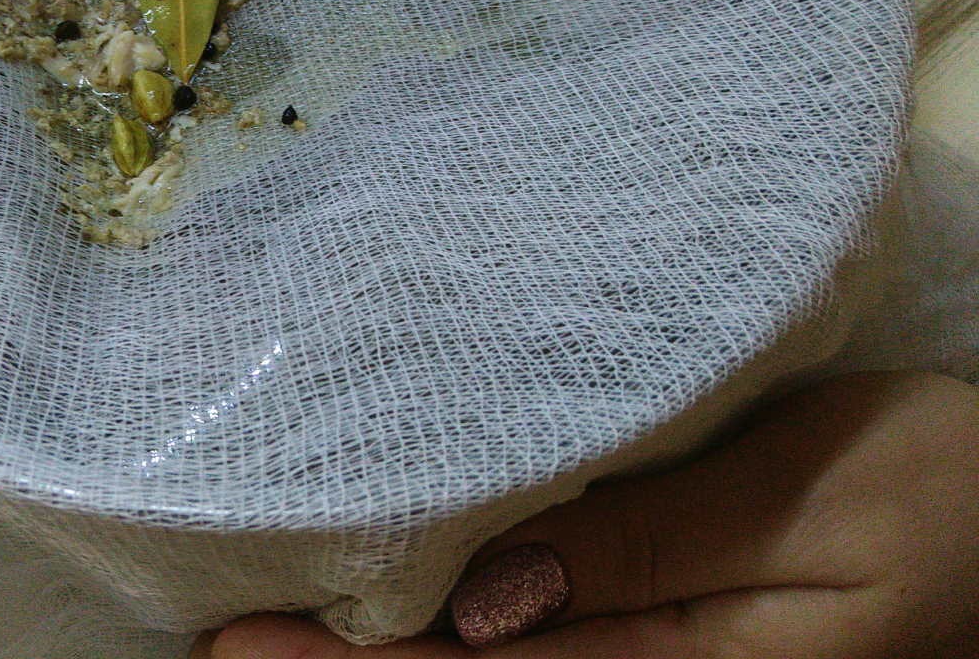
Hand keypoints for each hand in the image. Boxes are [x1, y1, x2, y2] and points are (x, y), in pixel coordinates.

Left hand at [190, 371, 978, 657]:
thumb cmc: (938, 490)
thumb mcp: (806, 504)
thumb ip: (646, 551)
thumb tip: (487, 603)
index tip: (241, 648)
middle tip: (225, 644)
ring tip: (284, 632)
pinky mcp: (688, 640)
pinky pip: (559, 650)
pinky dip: (466, 639)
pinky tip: (421, 613)